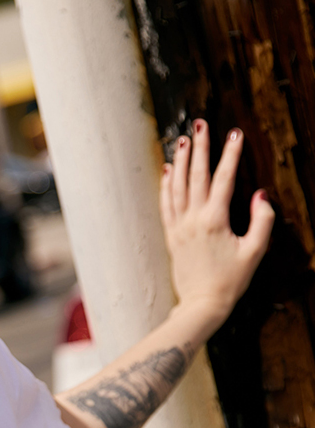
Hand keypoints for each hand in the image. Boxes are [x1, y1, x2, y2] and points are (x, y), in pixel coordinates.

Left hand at [160, 119, 273, 326]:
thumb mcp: (255, 251)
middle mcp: (193, 220)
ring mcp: (179, 227)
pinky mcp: (171, 236)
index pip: (223, 179)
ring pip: (177, 187)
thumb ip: (262, 222)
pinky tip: (168, 170)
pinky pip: (166, 205)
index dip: (230, 154)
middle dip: (200, 148)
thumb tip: (261, 196)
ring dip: (181, 162)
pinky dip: (166, 185)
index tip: (235, 133)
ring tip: (182, 140)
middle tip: (199, 124)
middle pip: (196, 176)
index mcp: (214, 221)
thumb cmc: (231, 280)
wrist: (202, 304)